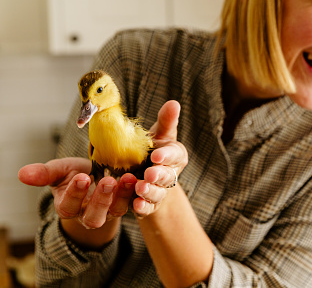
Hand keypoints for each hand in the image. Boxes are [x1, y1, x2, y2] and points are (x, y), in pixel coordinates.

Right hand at [18, 157, 136, 228]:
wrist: (94, 175)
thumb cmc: (73, 174)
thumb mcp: (59, 171)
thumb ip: (43, 174)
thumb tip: (22, 174)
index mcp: (67, 206)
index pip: (68, 206)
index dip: (75, 194)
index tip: (81, 177)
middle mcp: (86, 214)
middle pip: (93, 217)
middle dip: (100, 200)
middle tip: (107, 180)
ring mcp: (106, 212)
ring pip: (113, 212)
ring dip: (121, 196)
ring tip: (126, 178)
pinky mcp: (122, 206)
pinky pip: (129, 203)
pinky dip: (132, 192)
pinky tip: (135, 178)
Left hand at [133, 100, 187, 216]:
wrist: (145, 176)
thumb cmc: (152, 150)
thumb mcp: (158, 135)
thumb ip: (166, 121)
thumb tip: (174, 102)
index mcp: (174, 156)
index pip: (175, 155)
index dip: (166, 156)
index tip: (156, 155)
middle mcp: (170, 175)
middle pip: (168, 176)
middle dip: (159, 175)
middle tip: (149, 174)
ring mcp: (160, 191)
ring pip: (158, 193)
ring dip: (150, 191)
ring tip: (140, 188)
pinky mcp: (149, 205)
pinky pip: (147, 208)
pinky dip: (143, 207)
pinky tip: (136, 205)